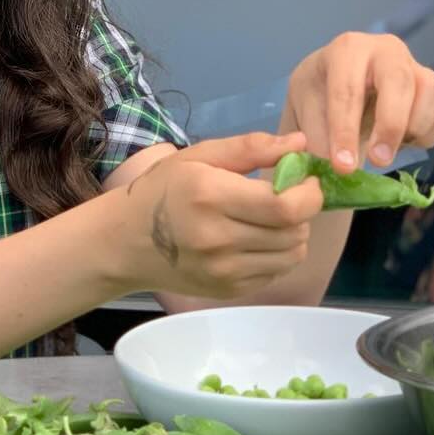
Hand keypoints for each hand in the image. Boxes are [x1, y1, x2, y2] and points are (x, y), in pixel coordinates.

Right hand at [114, 130, 323, 299]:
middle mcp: (218, 239)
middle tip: (286, 196)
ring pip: (292, 255)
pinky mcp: (228, 291)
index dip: (309, 193)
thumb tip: (300, 143)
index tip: (305, 180)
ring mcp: (224, 272)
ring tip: (272, 218)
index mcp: (211, 197)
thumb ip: (251, 148)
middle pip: (294, 232)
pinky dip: (277, 254)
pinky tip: (256, 239)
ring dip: (294, 234)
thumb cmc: (162, 191)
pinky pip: (276, 272)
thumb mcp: (198, 157)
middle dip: (303, 211)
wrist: (124, 243)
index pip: (285, 206)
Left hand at [285, 34, 433, 172]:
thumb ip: (319, 140)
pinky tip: (401, 142)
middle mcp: (387, 50)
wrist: (338, 91)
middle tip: (378, 161)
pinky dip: (426, 136)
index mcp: (348, 49)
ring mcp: (416, 67)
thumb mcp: (307, 113)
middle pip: (399, 81)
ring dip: (414, 129)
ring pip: (431, 93)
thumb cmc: (320, 98)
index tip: (343, 167)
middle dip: (390, 126)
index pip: (348, 90)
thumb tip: (342, 171)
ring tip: (387, 148)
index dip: (345, 131)